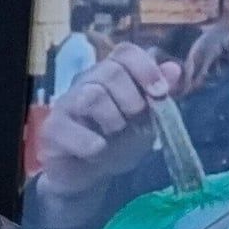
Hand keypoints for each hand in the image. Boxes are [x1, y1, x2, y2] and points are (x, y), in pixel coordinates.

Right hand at [31, 43, 181, 213]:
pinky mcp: (52, 129)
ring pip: (92, 95)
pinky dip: (90, 143)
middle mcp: (86, 83)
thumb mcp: (148, 120)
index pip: (126, 52)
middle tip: (135, 119)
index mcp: (112, 76)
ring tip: (115, 134)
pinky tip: (98, 151)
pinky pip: (70, 127)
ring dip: (113, 119)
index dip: (146, 68)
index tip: (161, 92)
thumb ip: (160, 96)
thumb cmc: (119, 142)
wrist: (91, 176)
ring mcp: (66, 104)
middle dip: (132, 98)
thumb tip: (175, 68)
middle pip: (110, 70)